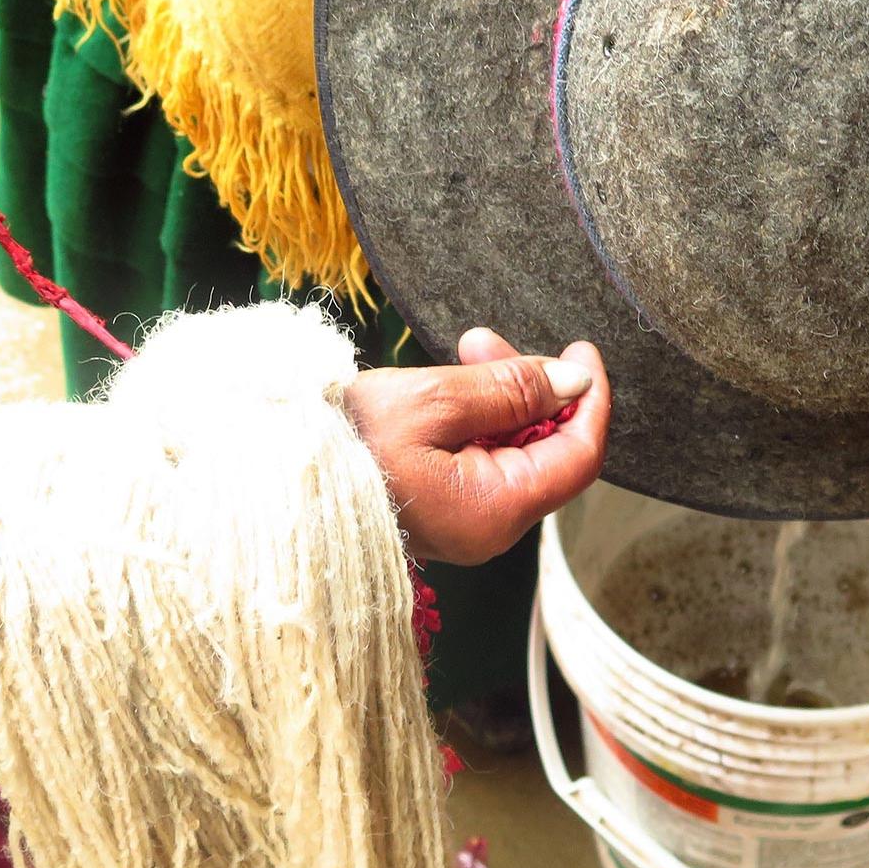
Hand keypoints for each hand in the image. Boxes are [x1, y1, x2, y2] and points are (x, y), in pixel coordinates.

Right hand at [346, 329, 610, 565]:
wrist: (279, 481)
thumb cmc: (348, 445)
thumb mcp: (434, 400)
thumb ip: (510, 389)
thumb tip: (572, 382)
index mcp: (498, 509)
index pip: (578, 456)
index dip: (589, 400)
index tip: (582, 353)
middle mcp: (491, 527)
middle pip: (545, 451)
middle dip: (531, 387)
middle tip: (488, 340)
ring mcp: (466, 523)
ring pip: (511, 451)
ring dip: (498, 396)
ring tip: (462, 349)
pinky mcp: (442, 511)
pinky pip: (481, 461)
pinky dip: (475, 420)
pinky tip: (446, 387)